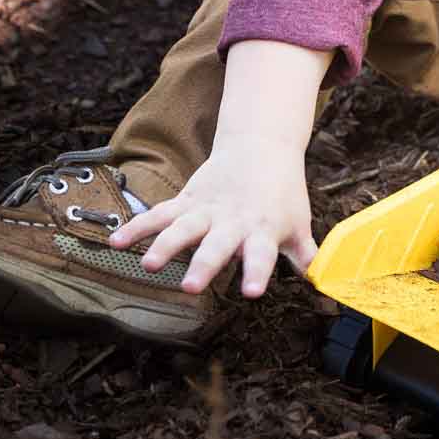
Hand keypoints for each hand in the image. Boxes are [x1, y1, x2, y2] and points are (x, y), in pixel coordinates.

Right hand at [109, 140, 315, 298]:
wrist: (261, 146)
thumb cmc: (282, 193)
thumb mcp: (298, 222)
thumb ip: (305, 254)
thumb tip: (322, 281)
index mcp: (262, 229)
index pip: (262, 254)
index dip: (257, 272)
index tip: (251, 292)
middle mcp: (232, 221)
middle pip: (216, 245)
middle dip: (203, 265)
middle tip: (190, 286)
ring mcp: (206, 210)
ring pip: (182, 228)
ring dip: (164, 245)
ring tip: (148, 265)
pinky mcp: (186, 202)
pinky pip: (158, 215)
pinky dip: (137, 227)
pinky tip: (115, 242)